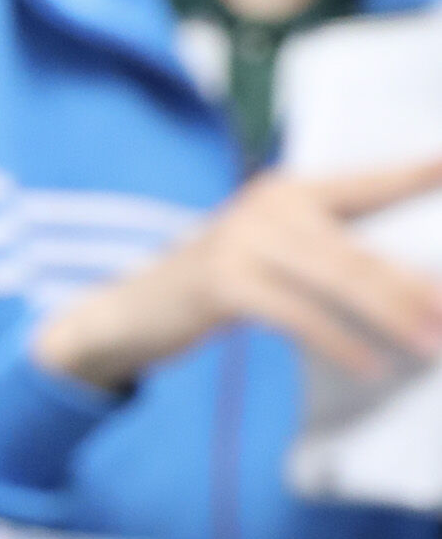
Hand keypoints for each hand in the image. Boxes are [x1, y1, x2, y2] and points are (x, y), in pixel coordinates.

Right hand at [34, 156, 441, 392]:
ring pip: (338, 278)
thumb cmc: (214, 286)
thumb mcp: (268, 253)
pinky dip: (337, 342)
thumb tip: (411, 291)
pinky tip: (368, 365)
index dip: (415, 174)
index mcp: (290, 190)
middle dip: (413, 289)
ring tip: (428, 344)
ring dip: (390, 318)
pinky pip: (297, 314)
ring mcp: (244, 239)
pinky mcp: (223, 281)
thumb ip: (325, 252)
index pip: (369, 183)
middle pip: (359, 250)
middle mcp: (270, 204)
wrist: (127, 312)